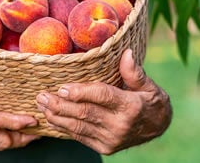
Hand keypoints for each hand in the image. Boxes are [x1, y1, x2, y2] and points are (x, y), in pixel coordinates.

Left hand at [35, 49, 171, 154]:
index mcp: (131, 106)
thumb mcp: (149, 85)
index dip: (81, 92)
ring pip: (78, 127)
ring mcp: (111, 139)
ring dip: (57, 116)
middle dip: (60, 104)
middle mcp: (120, 125)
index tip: (62, 87)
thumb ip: (134, 72)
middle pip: (84, 113)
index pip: (102, 97)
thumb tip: (127, 53)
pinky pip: (80, 136)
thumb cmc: (150, 101)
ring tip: (41, 105)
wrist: (158, 128)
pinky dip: (63, 127)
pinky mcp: (105, 147)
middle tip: (42, 95)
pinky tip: (51, 118)